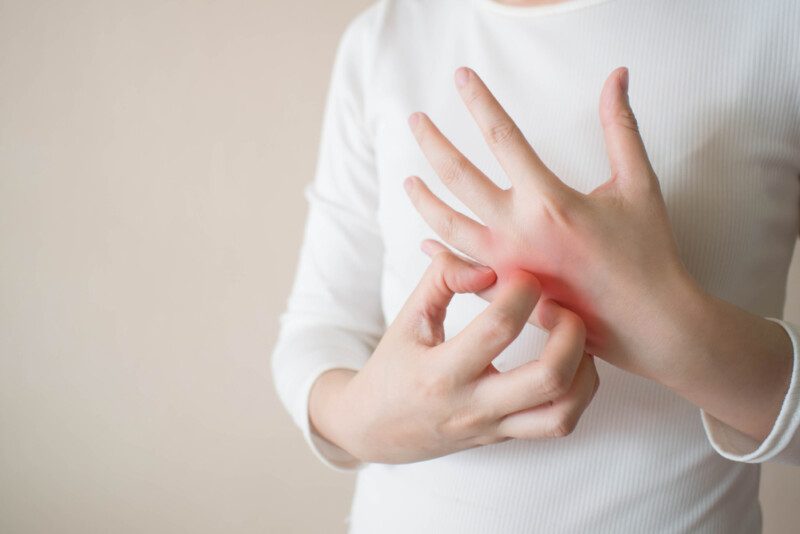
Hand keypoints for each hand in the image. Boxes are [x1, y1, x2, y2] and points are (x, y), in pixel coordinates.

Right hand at [309, 250, 598, 464]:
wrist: (376, 429)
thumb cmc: (392, 368)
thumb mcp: (407, 318)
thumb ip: (441, 280)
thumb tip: (487, 265)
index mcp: (440, 373)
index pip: (497, 329)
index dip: (520, 291)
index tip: (522, 273)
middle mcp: (472, 406)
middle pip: (548, 378)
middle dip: (569, 332)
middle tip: (559, 305)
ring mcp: (494, 428)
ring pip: (563, 411)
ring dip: (582, 368)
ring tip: (571, 336)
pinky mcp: (507, 437)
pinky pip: (558, 423)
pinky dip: (578, 392)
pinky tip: (570, 362)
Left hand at [403, 66, 703, 383]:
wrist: (650, 324)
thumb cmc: (647, 253)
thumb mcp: (638, 183)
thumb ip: (621, 127)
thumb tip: (617, 75)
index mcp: (549, 200)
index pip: (501, 136)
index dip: (479, 100)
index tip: (461, 76)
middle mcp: (517, 231)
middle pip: (459, 177)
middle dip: (433, 144)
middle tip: (415, 121)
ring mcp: (506, 265)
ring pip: (449, 226)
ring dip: (425, 201)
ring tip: (408, 182)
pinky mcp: (507, 293)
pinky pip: (462, 271)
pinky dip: (441, 254)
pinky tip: (426, 242)